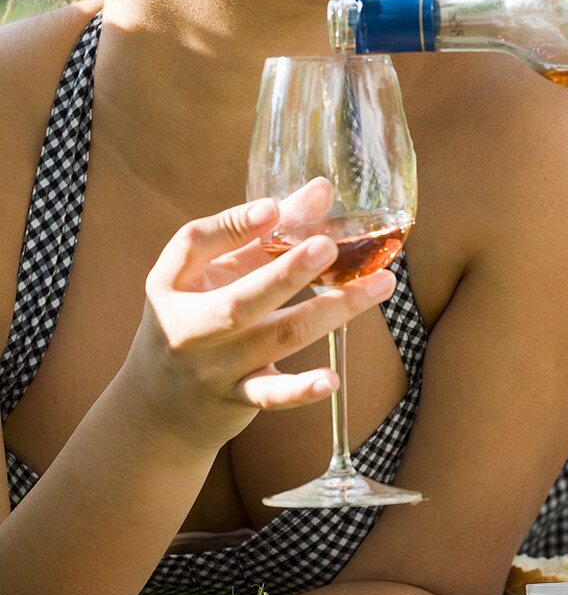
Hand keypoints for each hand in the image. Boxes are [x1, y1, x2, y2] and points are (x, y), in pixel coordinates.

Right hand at [121, 179, 395, 451]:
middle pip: (240, 301)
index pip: (195, 243)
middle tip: (327, 246)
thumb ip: (259, 232)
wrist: (160, 403)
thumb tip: (322, 191)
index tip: (274, 208)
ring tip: (380, 285)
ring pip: (276, 338)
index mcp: (172, 281)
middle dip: (286, 273)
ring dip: (330, 312)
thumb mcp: (210, 272)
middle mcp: (189, 326)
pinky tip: (332, 380)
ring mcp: (214, 366)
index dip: (235, 224)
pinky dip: (301, 390)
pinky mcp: (237, 398)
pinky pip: (271, 394)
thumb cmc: (194, 315)